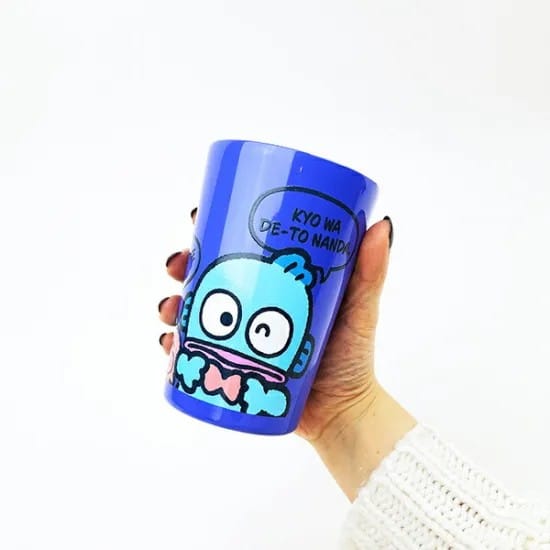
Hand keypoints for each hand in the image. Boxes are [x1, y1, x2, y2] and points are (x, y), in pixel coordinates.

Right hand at [158, 209, 414, 498]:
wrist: (342, 414)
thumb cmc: (353, 358)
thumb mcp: (360, 309)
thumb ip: (370, 272)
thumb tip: (383, 223)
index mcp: (277, 283)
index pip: (240, 246)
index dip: (212, 228)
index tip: (194, 217)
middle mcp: (254, 304)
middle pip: (209, 275)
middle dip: (183, 265)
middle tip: (176, 265)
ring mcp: (240, 335)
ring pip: (194, 310)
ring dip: (172, 303)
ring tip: (169, 309)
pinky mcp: (232, 364)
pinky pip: (195, 349)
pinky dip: (175, 344)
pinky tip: (169, 342)